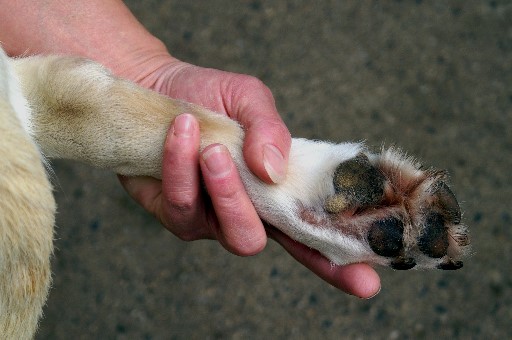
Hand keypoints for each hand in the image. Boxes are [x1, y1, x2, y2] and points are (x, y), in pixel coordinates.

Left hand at [120, 61, 380, 297]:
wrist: (157, 87)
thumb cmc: (211, 97)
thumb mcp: (249, 99)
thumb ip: (270, 129)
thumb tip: (275, 171)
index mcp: (275, 192)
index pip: (311, 233)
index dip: (339, 262)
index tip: (368, 280)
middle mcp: (245, 212)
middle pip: (260, 241)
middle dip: (249, 207)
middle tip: (242, 164)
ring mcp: (208, 219)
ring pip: (228, 230)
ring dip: (222, 187)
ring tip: (210, 145)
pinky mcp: (173, 214)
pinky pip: (183, 205)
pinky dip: (182, 168)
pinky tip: (180, 132)